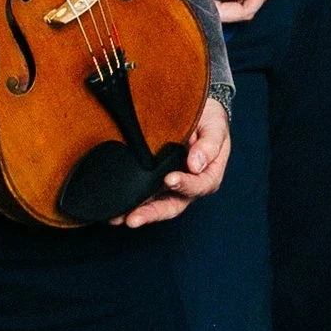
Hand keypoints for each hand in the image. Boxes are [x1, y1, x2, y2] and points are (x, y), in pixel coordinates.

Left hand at [117, 95, 231, 225]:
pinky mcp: (153, 182)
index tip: (170, 179)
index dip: (184, 184)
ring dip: (136, 213)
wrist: (196, 112)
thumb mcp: (215, 127)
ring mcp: (168, 187)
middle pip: (171, 206)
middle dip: (151, 213)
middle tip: (133, 219)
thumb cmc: (209, 121)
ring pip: (153, 205)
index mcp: (208, 176)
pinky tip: (114, 209)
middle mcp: (187, 187)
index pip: (198, 186)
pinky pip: (142, 195)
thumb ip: (209, 145)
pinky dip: (129, 203)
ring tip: (117, 219)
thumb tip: (196, 165)